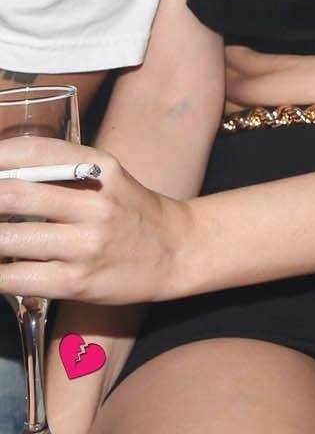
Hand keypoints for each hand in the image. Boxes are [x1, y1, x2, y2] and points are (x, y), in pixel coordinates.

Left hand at [0, 136, 193, 303]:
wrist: (177, 251)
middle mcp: (95, 203)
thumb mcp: (107, 177)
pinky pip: (14, 277)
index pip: (33, 152)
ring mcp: (86, 244)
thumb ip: (60, 172)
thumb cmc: (131, 212)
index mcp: (100, 168)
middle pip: (12, 194)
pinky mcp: (77, 281)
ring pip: (6, 238)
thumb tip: (1, 175)